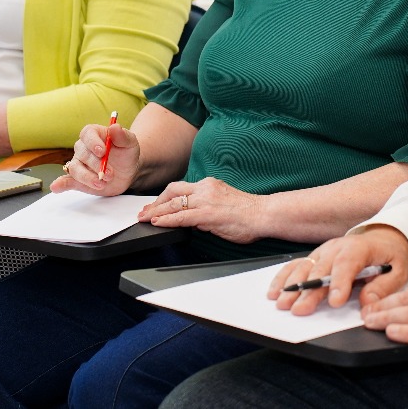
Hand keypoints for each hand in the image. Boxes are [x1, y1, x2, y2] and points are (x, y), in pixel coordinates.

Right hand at [52, 123, 139, 194]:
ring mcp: (79, 164)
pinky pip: (67, 180)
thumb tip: (114, 127)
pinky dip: (61, 184)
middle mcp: (83, 148)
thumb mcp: (130, 143)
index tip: (102, 151)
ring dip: (87, 177)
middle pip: (83, 154)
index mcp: (94, 134)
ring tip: (101, 183)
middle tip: (110, 174)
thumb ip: (123, 136)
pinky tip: (56, 187)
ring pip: (75, 169)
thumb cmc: (126, 153)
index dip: (93, 142)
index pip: (87, 134)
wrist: (128, 171)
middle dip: (96, 165)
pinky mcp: (78, 179)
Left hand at [138, 177, 266, 243]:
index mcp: (210, 184)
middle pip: (172, 191)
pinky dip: (165, 220)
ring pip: (173, 204)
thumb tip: (195, 219)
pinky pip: (180, 217)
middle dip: (156, 202)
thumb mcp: (224, 203)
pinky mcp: (206, 214)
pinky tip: (157, 224)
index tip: (157, 205)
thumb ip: (208, 207)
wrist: (263, 214)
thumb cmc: (249, 213)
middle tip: (144, 211)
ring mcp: (205, 200)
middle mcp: (205, 188)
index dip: (165, 197)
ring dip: (156, 212)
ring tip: (144, 218)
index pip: (181, 188)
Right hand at [270, 225, 407, 314]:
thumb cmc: (390, 255)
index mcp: (360, 248)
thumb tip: (368, 303)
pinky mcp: (315, 256)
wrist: (384, 236)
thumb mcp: (399, 271)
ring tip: (282, 303)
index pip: (347, 264)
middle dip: (309, 291)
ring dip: (292, 286)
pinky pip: (296, 265)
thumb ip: (383, 288)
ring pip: (304, 267)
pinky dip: (284, 278)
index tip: (335, 301)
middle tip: (300, 310)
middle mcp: (337, 247)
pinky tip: (275, 291)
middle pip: (320, 269)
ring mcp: (323, 251)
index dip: (340, 282)